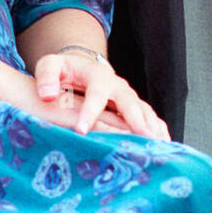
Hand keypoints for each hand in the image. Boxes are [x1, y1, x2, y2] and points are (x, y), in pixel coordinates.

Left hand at [33, 51, 170, 139]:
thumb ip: (46, 76)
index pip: (96, 94)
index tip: (81, 130)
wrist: (82, 67)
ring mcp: (128, 97)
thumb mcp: (50, 66)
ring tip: (160, 146)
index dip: (90, 111)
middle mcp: (118, 86)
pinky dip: (158, 130)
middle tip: (142, 137)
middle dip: (136, 119)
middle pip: (129, 102)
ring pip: (144, 111)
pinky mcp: (134, 108)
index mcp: (97, 76)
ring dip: (152, 127)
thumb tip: (47, 95)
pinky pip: (150, 118)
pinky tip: (165, 146)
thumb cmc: (65, 70)